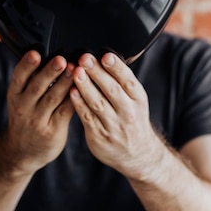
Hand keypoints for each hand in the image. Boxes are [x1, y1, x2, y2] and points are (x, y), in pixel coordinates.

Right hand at [2, 51, 74, 174]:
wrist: (22, 152)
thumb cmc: (26, 117)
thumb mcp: (20, 100)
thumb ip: (32, 81)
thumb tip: (54, 55)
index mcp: (14, 96)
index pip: (18, 77)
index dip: (26, 65)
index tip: (35, 53)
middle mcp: (23, 108)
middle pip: (37, 87)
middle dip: (50, 72)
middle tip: (61, 59)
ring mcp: (37, 121)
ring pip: (52, 98)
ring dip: (65, 83)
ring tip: (75, 70)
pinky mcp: (52, 131)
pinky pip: (64, 112)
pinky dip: (73, 99)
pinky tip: (81, 88)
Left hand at [70, 52, 158, 179]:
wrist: (137, 155)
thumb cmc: (132, 120)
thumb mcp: (136, 101)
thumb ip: (122, 83)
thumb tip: (104, 58)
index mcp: (138, 100)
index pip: (128, 81)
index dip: (117, 68)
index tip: (105, 56)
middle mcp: (128, 113)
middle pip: (112, 90)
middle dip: (97, 73)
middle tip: (84, 59)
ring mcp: (114, 126)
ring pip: (98, 103)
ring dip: (85, 86)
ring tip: (75, 72)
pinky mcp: (99, 137)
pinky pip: (87, 117)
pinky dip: (79, 104)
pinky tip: (71, 92)